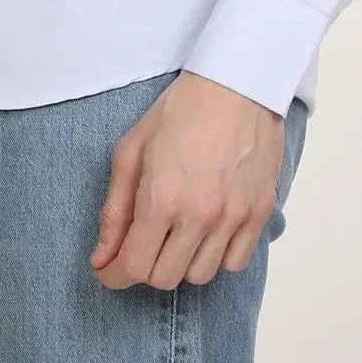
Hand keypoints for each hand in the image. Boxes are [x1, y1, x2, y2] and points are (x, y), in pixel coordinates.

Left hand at [90, 71, 284, 289]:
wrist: (236, 84)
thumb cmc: (179, 112)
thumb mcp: (131, 152)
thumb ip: (114, 211)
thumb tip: (101, 258)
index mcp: (162, 198)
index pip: (134, 267)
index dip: (114, 276)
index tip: (108, 271)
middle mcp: (200, 215)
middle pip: (165, 278)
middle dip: (144, 268)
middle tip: (141, 245)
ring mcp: (234, 217)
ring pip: (201, 276)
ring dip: (180, 264)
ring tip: (175, 235)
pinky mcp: (259, 212)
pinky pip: (235, 262)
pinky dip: (216, 257)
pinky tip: (207, 232)